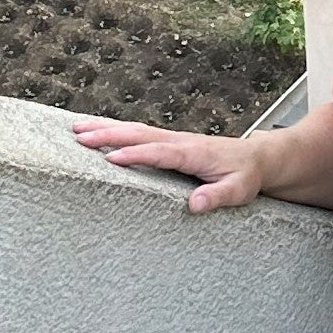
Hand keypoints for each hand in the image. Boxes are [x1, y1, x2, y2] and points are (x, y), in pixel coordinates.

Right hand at [69, 116, 267, 212]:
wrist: (256, 158)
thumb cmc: (245, 176)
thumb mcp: (238, 191)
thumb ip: (217, 196)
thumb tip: (194, 205)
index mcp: (193, 153)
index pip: (159, 152)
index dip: (135, 154)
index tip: (109, 158)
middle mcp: (179, 141)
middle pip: (139, 134)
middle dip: (108, 134)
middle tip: (79, 136)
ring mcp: (173, 139)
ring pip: (135, 130)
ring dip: (106, 128)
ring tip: (76, 128)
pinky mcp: (169, 142)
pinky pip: (139, 134)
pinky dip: (117, 130)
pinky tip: (99, 131)